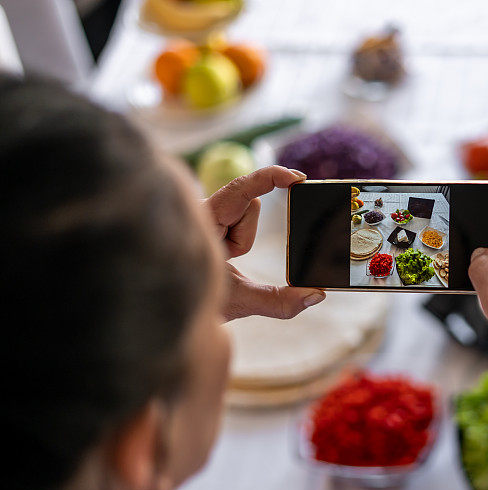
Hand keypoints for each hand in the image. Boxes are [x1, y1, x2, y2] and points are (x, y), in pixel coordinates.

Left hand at [204, 166, 325, 320]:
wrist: (168, 311)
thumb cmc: (192, 301)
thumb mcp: (238, 300)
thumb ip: (278, 301)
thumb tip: (317, 294)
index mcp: (201, 222)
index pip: (240, 189)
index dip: (270, 178)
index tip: (296, 178)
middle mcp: (200, 210)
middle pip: (246, 205)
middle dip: (246, 237)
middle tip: (231, 258)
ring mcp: (203, 213)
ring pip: (244, 212)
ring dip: (242, 239)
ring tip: (222, 261)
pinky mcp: (208, 219)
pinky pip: (237, 221)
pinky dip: (238, 239)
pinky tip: (223, 256)